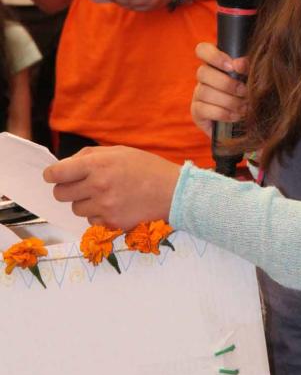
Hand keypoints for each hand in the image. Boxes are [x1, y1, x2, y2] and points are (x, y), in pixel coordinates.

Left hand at [43, 146, 180, 229]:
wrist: (173, 192)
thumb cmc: (147, 168)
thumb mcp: (119, 152)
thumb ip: (90, 156)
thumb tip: (66, 165)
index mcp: (98, 164)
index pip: (58, 173)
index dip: (52, 174)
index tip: (54, 176)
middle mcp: (98, 186)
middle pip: (61, 194)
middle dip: (66, 189)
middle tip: (80, 186)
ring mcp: (104, 206)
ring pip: (75, 209)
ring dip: (84, 203)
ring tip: (103, 195)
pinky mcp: (111, 223)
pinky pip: (91, 221)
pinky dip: (98, 214)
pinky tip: (114, 206)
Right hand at [191, 42, 247, 137]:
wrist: (247, 123)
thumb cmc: (249, 96)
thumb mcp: (250, 80)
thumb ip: (246, 69)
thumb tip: (241, 62)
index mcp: (215, 64)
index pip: (202, 50)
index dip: (214, 55)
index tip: (233, 66)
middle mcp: (203, 78)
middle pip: (203, 72)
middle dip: (226, 83)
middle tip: (244, 91)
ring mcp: (198, 95)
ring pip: (204, 92)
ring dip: (228, 100)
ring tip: (244, 106)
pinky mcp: (197, 112)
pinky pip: (204, 109)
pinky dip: (223, 113)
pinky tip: (236, 115)